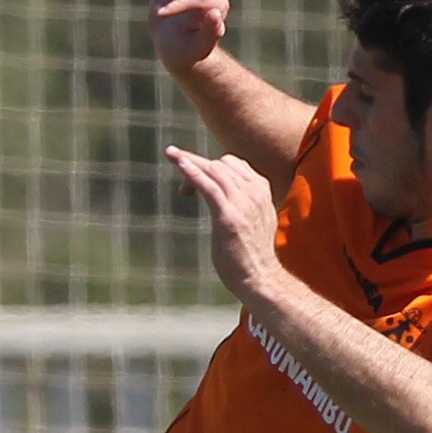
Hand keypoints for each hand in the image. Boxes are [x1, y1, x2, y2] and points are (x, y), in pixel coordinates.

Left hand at [166, 145, 287, 305]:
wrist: (260, 277)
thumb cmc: (250, 255)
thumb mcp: (251, 221)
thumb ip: (241, 205)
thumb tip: (221, 200)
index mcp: (261, 190)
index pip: (233, 164)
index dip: (210, 166)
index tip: (191, 172)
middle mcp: (254, 191)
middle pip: (221, 164)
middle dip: (196, 162)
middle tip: (173, 161)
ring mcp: (243, 202)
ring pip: (214, 170)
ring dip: (189, 162)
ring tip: (171, 155)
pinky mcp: (229, 216)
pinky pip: (209, 186)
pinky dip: (193, 172)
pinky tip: (181, 164)